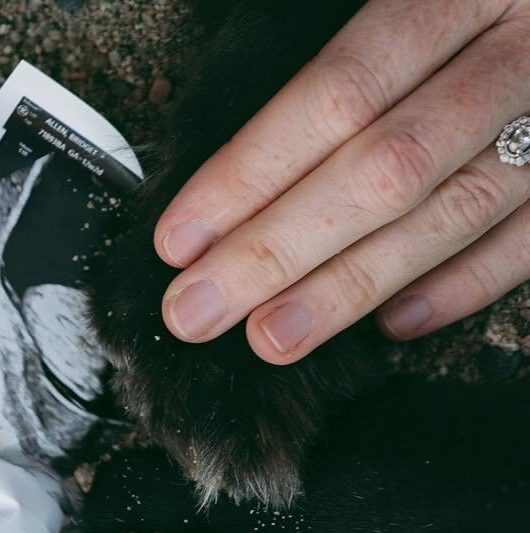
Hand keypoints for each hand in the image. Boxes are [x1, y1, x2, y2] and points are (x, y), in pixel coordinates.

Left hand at [154, 0, 529, 360]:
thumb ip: (354, 61)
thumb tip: (240, 176)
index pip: (341, 92)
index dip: (252, 172)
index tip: (182, 238)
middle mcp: (520, 49)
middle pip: (385, 168)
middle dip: (278, 250)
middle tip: (198, 311)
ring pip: (451, 213)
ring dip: (350, 287)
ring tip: (270, 337)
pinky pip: (529, 241)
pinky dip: (460, 287)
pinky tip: (390, 324)